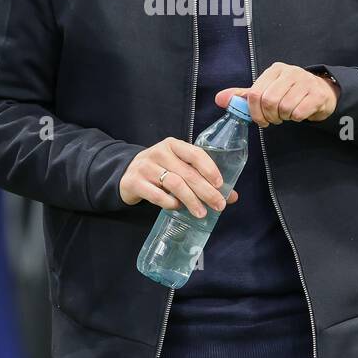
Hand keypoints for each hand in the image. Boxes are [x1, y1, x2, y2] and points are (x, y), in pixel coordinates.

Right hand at [118, 137, 239, 218]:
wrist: (126, 173)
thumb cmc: (160, 170)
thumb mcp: (178, 167)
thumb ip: (202, 178)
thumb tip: (231, 196)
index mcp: (173, 145)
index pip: (195, 153)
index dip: (209, 168)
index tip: (220, 184)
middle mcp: (159, 152)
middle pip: (187, 172)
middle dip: (206, 191)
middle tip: (219, 205)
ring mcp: (145, 167)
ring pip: (174, 184)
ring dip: (191, 200)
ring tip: (201, 212)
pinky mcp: (134, 182)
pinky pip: (157, 195)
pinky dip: (170, 203)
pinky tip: (178, 207)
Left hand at [216, 62, 339, 126]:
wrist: (321, 92)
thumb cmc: (290, 93)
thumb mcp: (266, 91)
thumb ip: (244, 96)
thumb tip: (219, 98)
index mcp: (274, 70)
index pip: (254, 94)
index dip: (254, 112)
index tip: (261, 120)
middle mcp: (289, 72)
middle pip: (269, 101)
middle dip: (270, 116)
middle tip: (275, 119)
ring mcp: (305, 81)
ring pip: (284, 107)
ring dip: (284, 117)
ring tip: (287, 114)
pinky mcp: (317, 93)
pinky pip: (299, 112)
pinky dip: (296, 118)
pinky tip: (299, 114)